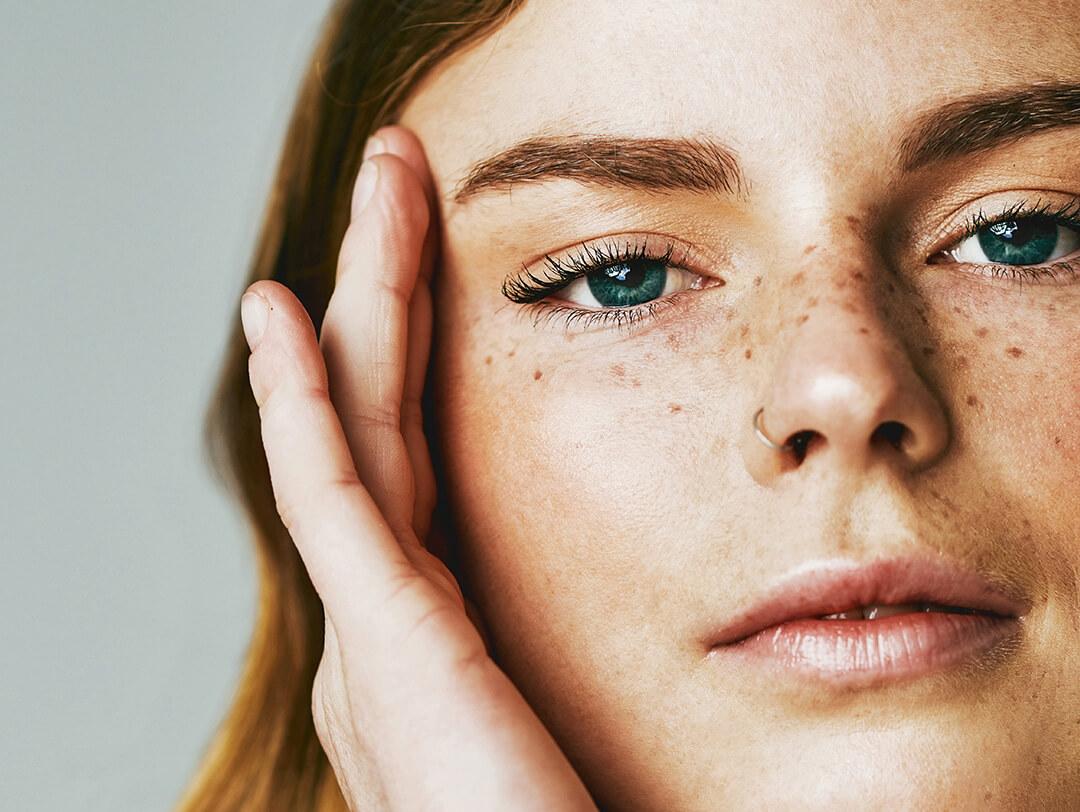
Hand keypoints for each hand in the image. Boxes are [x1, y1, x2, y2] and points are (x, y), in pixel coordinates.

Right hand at [239, 126, 594, 810]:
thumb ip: (554, 655)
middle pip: (380, 412)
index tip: (422, 266)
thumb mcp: (560, 718)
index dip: (405, 354)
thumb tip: (618, 612)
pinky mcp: (380, 632)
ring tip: (376, 186)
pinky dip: (295, 393)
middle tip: (399, 180)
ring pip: (355, 418)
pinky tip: (276, 311)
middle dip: (383, 285)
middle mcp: (381, 614)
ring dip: (359, 294)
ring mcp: (372, 619)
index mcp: (426, 631)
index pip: (408, 455)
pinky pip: (327, 484)